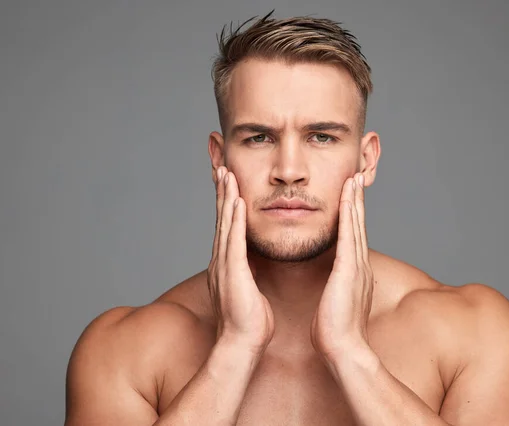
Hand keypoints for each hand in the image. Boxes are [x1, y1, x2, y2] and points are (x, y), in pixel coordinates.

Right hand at [207, 167, 274, 353]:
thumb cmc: (250, 322)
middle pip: (221, 219)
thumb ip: (249, 273)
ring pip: (224, 224)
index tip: (230, 181)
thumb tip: (253, 264)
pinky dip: (233, 219)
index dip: (227, 202)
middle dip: (221, 192)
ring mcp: (224, 265)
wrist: (242, 345)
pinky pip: (233, 240)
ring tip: (226, 173)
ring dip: (225, 197)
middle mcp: (222, 260)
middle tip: (222, 166)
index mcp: (228, 264)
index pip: (228, 226)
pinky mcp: (232, 273)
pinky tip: (236, 201)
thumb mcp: (250, 290)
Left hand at [311, 173, 373, 358]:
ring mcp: (357, 266)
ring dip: (355, 201)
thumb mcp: (334, 301)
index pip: (352, 237)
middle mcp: (360, 265)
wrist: (343, 348)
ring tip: (353, 179)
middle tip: (355, 177)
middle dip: (357, 200)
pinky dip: (349, 215)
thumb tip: (332, 283)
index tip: (349, 195)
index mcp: (354, 272)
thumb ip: (336, 287)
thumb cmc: (334, 329)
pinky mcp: (350, 270)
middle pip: (358, 225)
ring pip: (356, 225)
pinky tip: (347, 199)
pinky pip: (349, 236)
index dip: (352, 214)